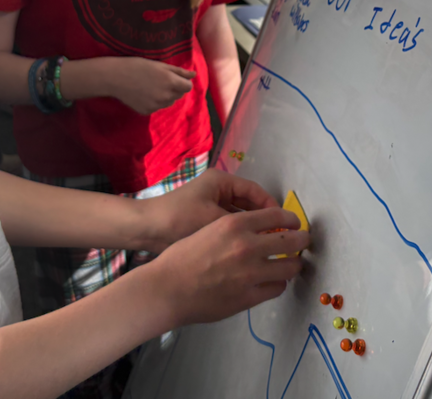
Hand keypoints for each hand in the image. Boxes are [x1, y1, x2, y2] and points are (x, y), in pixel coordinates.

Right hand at [108, 57, 194, 114]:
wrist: (115, 77)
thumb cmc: (138, 66)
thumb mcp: (160, 65)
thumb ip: (179, 71)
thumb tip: (194, 74)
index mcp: (171, 83)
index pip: (188, 87)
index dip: (182, 82)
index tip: (174, 78)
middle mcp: (166, 96)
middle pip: (179, 95)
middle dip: (174, 88)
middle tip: (159, 80)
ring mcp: (156, 106)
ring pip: (168, 102)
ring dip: (165, 96)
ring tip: (150, 86)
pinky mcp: (147, 111)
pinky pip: (156, 107)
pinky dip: (153, 102)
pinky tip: (143, 93)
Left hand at [138, 169, 278, 253]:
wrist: (145, 231)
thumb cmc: (179, 219)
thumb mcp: (213, 221)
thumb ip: (242, 227)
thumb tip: (269, 236)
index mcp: (220, 181)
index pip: (255, 191)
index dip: (272, 207)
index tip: (286, 224)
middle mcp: (217, 188)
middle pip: (249, 203)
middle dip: (264, 219)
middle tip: (281, 236)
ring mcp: (210, 203)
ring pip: (239, 215)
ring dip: (252, 228)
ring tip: (268, 246)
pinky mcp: (203, 218)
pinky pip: (228, 225)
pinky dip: (238, 235)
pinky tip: (249, 250)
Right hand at [140, 207, 309, 327]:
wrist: (168, 288)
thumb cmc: (181, 256)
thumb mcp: (208, 228)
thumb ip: (234, 229)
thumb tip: (258, 230)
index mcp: (235, 224)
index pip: (277, 215)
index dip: (291, 219)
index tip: (294, 223)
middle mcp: (248, 246)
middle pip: (291, 240)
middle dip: (301, 240)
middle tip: (303, 242)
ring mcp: (251, 273)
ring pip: (290, 267)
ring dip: (293, 264)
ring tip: (291, 264)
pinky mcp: (250, 297)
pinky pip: (277, 288)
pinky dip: (278, 283)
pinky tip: (272, 282)